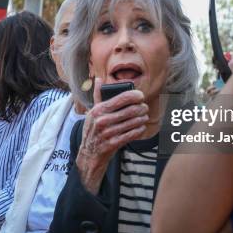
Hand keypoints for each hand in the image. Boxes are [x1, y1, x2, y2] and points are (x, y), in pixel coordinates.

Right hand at [76, 78, 147, 193]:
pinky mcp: (112, 144)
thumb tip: (98, 80)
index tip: (140, 96)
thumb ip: (98, 95)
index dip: (134, 95)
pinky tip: (141, 127)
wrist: (88, 153)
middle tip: (144, 108)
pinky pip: (131, 135)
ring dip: (142, 119)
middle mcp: (102, 120)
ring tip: (144, 117)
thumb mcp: (92, 112)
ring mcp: (107, 133)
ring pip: (132, 123)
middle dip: (141, 108)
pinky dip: (139, 130)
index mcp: (98, 110)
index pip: (121, 98)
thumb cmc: (92, 130)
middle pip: (130, 110)